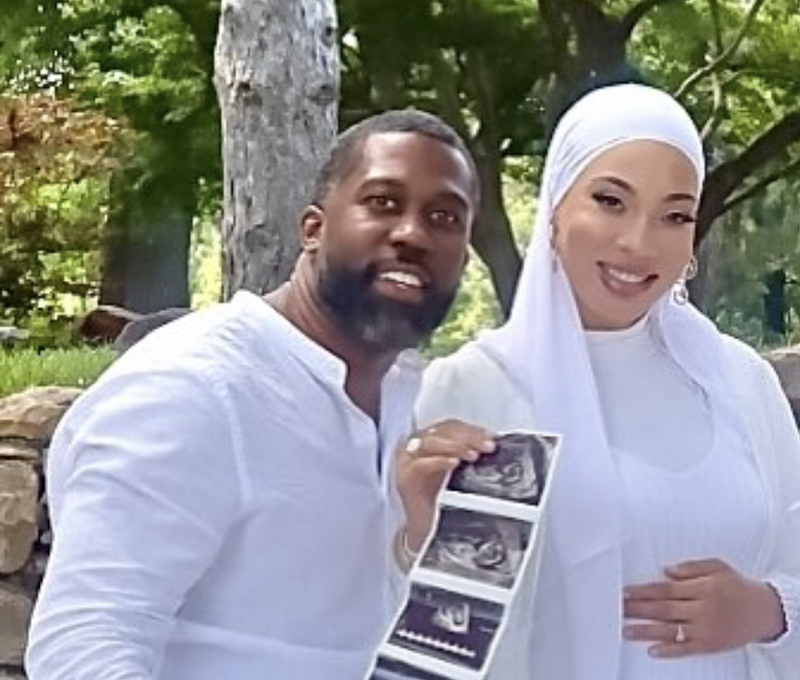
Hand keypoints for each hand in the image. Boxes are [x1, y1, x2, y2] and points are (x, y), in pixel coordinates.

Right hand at [396, 419, 494, 550]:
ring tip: (474, 454)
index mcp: (427, 442)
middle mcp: (415, 447)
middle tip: (487, 446)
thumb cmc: (438, 500)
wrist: (421, 529)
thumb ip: (467, 456)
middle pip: (441, 431)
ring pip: (430, 443)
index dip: (472, 429)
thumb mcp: (455, 473)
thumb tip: (491, 444)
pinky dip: (439, 461)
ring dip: (455, 445)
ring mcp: (407, 461)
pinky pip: (420, 464)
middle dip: (468, 436)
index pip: (450, 426)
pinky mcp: (404, 478)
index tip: (491, 437)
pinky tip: (454, 463)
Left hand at [623, 558, 785, 658]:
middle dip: (638, 609)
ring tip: (625, 629)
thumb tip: (666, 570)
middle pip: (663, 609)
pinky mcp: (709, 645)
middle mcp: (702, 609)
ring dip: (645, 630)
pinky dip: (668, 650)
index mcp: (702, 588)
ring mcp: (705, 630)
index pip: (665, 589)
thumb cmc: (738, 587)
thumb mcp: (716, 566)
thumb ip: (690, 567)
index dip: (643, 591)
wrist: (764, 611)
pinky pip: (685, 649)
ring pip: (670, 630)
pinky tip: (651, 649)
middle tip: (618, 609)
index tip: (625, 592)